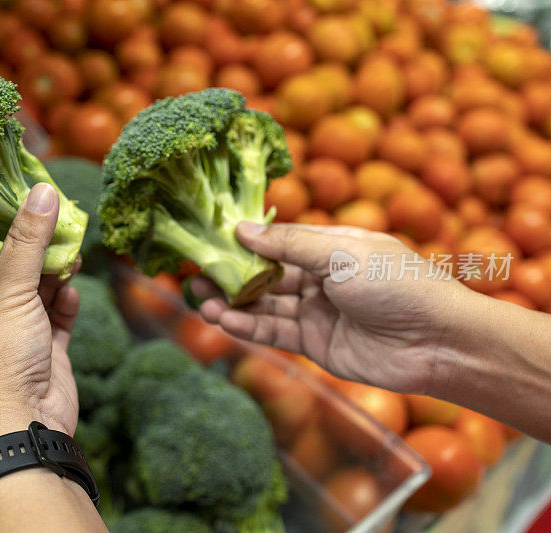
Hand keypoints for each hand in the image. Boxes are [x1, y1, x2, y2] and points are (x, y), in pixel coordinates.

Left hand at [0, 183, 79, 454]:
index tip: (22, 204)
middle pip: (13, 274)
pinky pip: (58, 318)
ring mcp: (18, 338)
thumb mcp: (8, 293)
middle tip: (58, 221)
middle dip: (36, 251)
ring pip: (39, 294)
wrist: (23, 427)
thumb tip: (42, 192)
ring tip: (72, 250)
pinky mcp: (47, 352)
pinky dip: (65, 303)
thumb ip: (27, 243)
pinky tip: (72, 291)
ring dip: (55, 274)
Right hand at [193, 222, 474, 393]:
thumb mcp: (340, 253)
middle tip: (195, 277)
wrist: (437, 342)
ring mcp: (317, 312)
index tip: (209, 240)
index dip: (245, 242)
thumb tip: (241, 228)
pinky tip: (224, 320)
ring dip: (233, 303)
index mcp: (331, 247)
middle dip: (231, 276)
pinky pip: (275, 332)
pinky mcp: (315, 344)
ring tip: (201, 302)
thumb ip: (288, 244)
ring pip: (265, 305)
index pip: (278, 241)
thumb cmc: (397, 284)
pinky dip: (248, 326)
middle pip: (265, 275)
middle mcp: (321, 277)